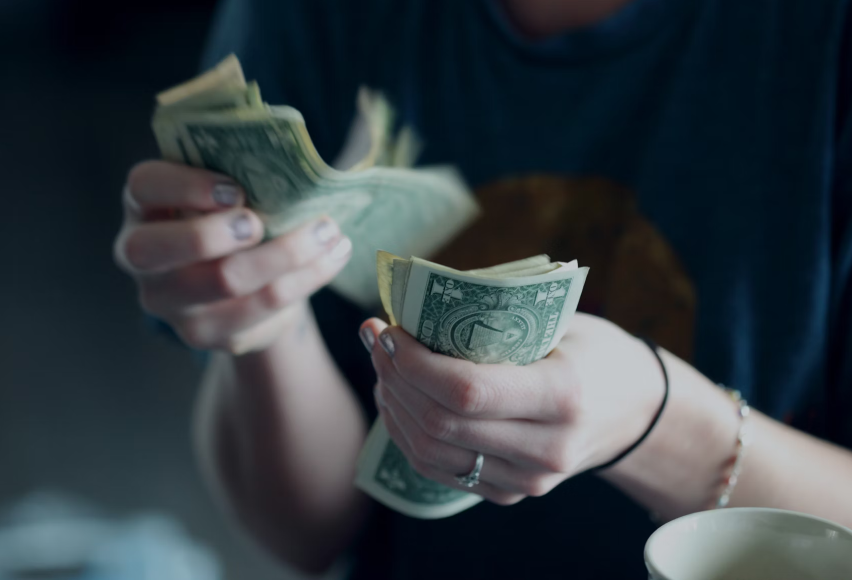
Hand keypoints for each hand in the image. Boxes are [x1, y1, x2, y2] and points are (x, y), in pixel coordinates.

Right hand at [114, 160, 351, 353]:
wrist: (243, 286)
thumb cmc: (233, 219)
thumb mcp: (226, 192)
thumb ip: (240, 173)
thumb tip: (294, 162)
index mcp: (144, 207)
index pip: (143, 186)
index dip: (184, 186)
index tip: (234, 189)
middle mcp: (142, 258)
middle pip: (159, 249)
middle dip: (214, 232)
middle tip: (259, 222)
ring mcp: (171, 303)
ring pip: (225, 281)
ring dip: (286, 253)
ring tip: (329, 231)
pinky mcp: (208, 334)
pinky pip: (263, 307)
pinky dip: (307, 277)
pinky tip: (333, 256)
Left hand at [360, 313, 665, 504]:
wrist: (635, 412)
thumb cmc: (595, 352)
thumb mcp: (561, 322)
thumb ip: (498, 319)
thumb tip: (417, 303)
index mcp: (563, 395)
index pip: (467, 391)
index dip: (413, 363)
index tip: (388, 329)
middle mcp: (546, 448)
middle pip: (440, 424)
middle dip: (394, 377)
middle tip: (375, 338)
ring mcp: (528, 479)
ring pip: (430, 452)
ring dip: (393, 405)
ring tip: (382, 365)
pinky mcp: (511, 492)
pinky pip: (440, 470)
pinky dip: (408, 433)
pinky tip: (398, 398)